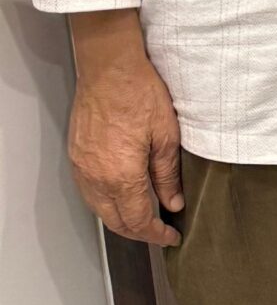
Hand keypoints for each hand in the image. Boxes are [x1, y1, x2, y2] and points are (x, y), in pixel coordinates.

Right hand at [67, 10, 185, 247]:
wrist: (109, 68)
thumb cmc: (139, 94)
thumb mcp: (166, 136)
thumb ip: (167, 175)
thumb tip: (172, 202)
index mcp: (121, 176)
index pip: (138, 220)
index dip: (156, 234)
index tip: (170, 236)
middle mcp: (96, 177)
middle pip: (115, 221)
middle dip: (138, 232)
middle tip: (159, 232)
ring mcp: (82, 167)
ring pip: (98, 208)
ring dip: (119, 219)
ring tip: (143, 218)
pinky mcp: (75, 155)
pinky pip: (88, 191)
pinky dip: (105, 202)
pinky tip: (120, 197)